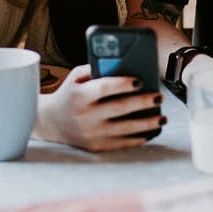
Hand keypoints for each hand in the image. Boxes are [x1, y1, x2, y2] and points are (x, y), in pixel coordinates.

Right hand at [34, 64, 165, 151]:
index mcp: (79, 95)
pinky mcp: (96, 146)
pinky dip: (139, 138)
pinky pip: (122, 143)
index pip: (104, 88)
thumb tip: (123, 65)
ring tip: (162, 117)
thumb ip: (96, 69)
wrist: (50, 122)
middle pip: (120, 108)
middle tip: (159, 97)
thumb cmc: (70, 93)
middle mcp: (85, 115)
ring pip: (125, 129)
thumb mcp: (76, 77)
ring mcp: (91, 133)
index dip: (122, 84)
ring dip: (147, 123)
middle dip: (143, 102)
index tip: (140, 81)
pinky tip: (151, 131)